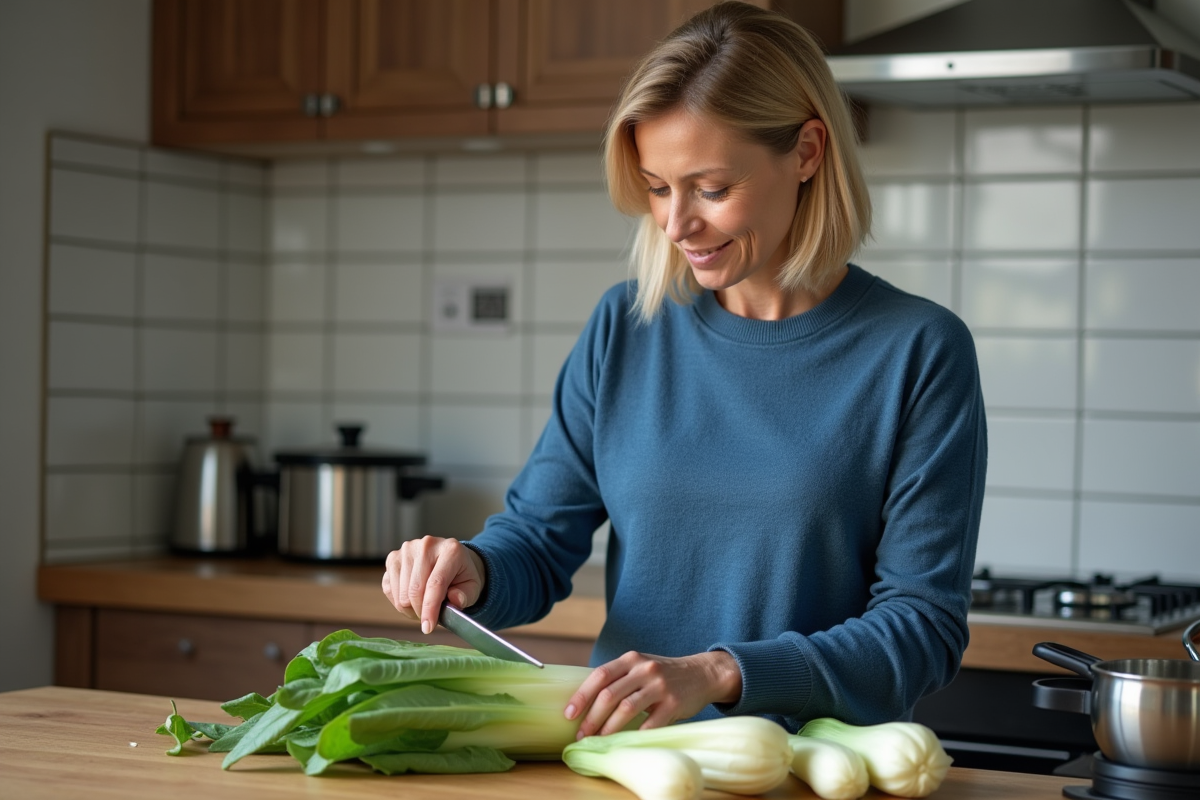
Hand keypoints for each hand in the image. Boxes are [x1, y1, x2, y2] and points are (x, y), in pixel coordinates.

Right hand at [381, 536, 485, 633]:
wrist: (451, 559)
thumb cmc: (461, 575)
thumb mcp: (472, 586)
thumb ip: (466, 595)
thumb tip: (455, 600)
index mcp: (450, 550)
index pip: (436, 583)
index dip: (430, 609)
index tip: (428, 628)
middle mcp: (426, 545)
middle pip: (414, 591)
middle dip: (421, 612)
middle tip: (429, 617)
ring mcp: (407, 550)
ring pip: (400, 594)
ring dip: (410, 608)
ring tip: (423, 606)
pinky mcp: (393, 558)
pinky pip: (389, 590)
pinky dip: (399, 601)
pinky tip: (411, 598)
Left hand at [564, 650, 741, 737]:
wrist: (702, 674)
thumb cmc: (664, 674)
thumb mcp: (641, 666)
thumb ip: (619, 677)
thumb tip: (586, 701)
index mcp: (631, 659)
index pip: (600, 675)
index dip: (582, 695)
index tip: (568, 713)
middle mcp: (644, 669)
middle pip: (610, 694)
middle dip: (591, 717)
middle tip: (581, 734)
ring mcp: (660, 685)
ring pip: (626, 708)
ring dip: (608, 728)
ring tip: (598, 739)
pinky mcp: (674, 703)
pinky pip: (650, 723)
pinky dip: (635, 734)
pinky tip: (626, 742)